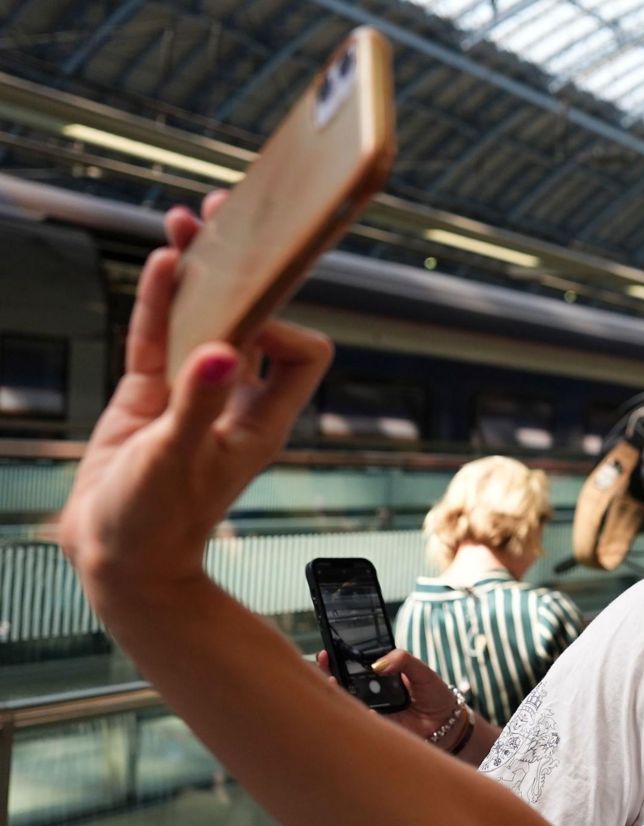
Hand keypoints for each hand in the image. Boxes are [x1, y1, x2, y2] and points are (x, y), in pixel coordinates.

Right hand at [59, 200, 330, 596]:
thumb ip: (196, 405)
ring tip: (188, 222)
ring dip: (201, 272)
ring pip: (204, 319)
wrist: (114, 560)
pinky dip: (161, 298)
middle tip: (232, 220)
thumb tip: (222, 351)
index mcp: (263, 421)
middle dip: (248, 273)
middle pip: (257, 322)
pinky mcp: (149, 395)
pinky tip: (165, 258)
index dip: (283, 327)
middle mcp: (236, 401)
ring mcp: (193, 393)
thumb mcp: (176, 461)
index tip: (244, 322)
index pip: (302, 357)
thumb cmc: (155, 524)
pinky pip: (158, 334)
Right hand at [317, 648, 462, 744]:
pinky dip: (361, 714)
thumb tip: (378, 664)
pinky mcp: (377, 725)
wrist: (447, 722)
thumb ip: (403, 660)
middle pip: (343, 681)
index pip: (354, 664)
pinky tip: (365, 709)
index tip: (329, 650)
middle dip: (329, 671)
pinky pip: (363, 719)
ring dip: (338, 691)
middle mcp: (371, 691)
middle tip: (325, 661)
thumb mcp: (421, 671)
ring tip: (334, 681)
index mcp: (381, 675)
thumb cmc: (434, 694)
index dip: (339, 658)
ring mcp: (372, 708)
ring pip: (348, 700)